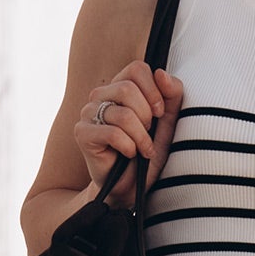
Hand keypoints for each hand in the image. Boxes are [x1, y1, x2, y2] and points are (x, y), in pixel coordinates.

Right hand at [74, 60, 183, 210]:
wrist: (133, 186)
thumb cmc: (148, 153)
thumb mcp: (167, 121)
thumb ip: (171, 95)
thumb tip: (161, 73)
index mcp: (120, 86)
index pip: (136, 68)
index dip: (153, 90)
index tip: (159, 113)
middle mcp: (100, 95)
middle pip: (127, 88)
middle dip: (146, 116)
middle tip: (148, 133)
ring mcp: (88, 113)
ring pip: (122, 114)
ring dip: (140, 136)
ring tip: (143, 149)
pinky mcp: (82, 133)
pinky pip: (112, 133)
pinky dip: (129, 147)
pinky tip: (129, 154)